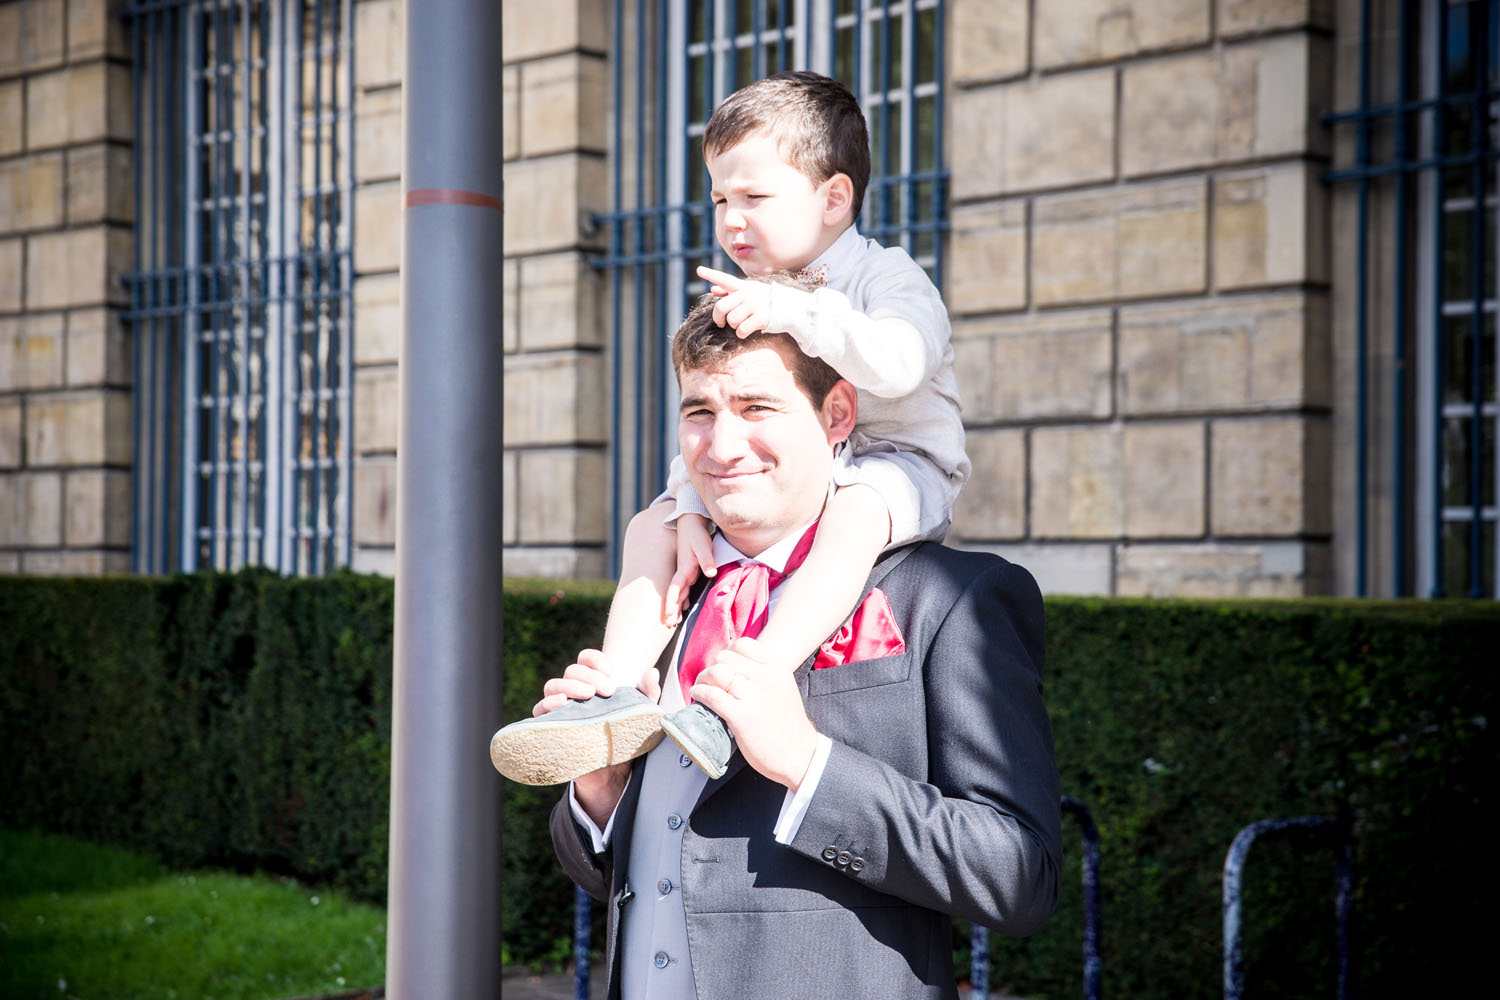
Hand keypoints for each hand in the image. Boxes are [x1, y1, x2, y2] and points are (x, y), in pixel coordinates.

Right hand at [532, 649, 661, 824]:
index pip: (586, 659)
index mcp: (593, 683)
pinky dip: (547, 704)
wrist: (613, 771)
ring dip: (568, 686)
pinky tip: (561, 704)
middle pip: (572, 671)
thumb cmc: (624, 735)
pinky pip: (540, 711)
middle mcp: (574, 692)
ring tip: (587, 695)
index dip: (595, 659)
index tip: (611, 670)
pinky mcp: (552, 726)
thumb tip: (652, 673)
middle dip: (589, 676)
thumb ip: (648, 694)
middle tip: (608, 690)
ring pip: (553, 686)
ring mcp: (561, 709)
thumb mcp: (641, 714)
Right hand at [664, 514, 715, 625]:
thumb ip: (707, 560)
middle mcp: (683, 573)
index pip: (676, 589)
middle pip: (675, 595)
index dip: (672, 603)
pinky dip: (682, 599)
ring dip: (676, 607)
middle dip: (671, 610)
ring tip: (672, 621)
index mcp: (684, 569)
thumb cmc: (697, 533)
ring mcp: (685, 571)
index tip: (669, 616)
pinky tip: (683, 607)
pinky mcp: (689, 569)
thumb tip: (711, 573)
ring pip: (679, 593)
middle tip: (668, 625)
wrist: (691, 521)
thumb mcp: (703, 545)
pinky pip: (684, 588)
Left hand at [690, 637, 820, 790]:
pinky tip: (698, 696)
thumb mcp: (783, 687)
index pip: (743, 644)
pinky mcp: (741, 716)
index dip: (727, 653)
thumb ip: (763, 674)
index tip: (724, 666)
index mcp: (777, 668)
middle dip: (712, 666)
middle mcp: (766, 678)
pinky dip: (700, 693)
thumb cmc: (788, 725)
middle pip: (725, 657)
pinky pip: (712, 695)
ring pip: (716, 672)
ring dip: (703, 678)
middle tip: (710, 680)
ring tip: (702, 687)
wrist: (799, 755)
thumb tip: (734, 667)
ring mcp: (754, 697)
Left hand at [697, 265, 774, 336]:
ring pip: (731, 320)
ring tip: (741, 324)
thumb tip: (712, 289)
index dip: (711, 274)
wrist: (786, 306)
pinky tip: (746, 330)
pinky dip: (741, 333)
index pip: (724, 279)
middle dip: (718, 318)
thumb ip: (729, 290)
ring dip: (733, 326)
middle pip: (721, 307)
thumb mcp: (747, 291)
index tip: (699, 270)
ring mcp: (754, 306)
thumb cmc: (762, 298)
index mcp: (741, 287)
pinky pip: (741, 330)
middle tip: (721, 323)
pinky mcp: (760, 318)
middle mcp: (746, 294)